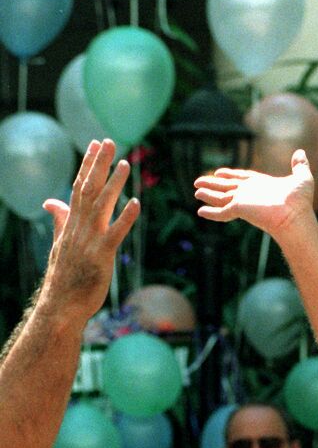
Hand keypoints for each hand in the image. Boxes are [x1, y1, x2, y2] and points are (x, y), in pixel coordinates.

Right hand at [41, 139, 139, 321]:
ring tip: (126, 164)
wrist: (62, 304)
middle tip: (110, 142)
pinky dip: (126, 217)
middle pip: (89, 189)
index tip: (95, 146)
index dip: (88, 165)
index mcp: (71, 223)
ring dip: (114, 184)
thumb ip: (59, 221)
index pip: (78, 187)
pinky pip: (115, 232)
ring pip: (102, 206)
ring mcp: (90, 240)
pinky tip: (136, 203)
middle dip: (100, 165)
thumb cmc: (65, 276)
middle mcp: (79, 227)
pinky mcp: (102, 255)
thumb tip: (51, 203)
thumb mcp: (60, 244)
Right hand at [194, 150, 314, 236]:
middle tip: (198, 182)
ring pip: (220, 197)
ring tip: (196, 192)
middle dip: (213, 184)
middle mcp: (250, 193)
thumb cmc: (300, 201)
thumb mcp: (302, 178)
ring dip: (208, 194)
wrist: (295, 216)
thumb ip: (300, 166)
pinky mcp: (238, 209)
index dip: (230, 175)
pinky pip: (221, 211)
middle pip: (227, 187)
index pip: (242, 178)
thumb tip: (301, 152)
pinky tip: (200, 211)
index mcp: (261, 185)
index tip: (219, 172)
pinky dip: (211, 212)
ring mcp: (243, 202)